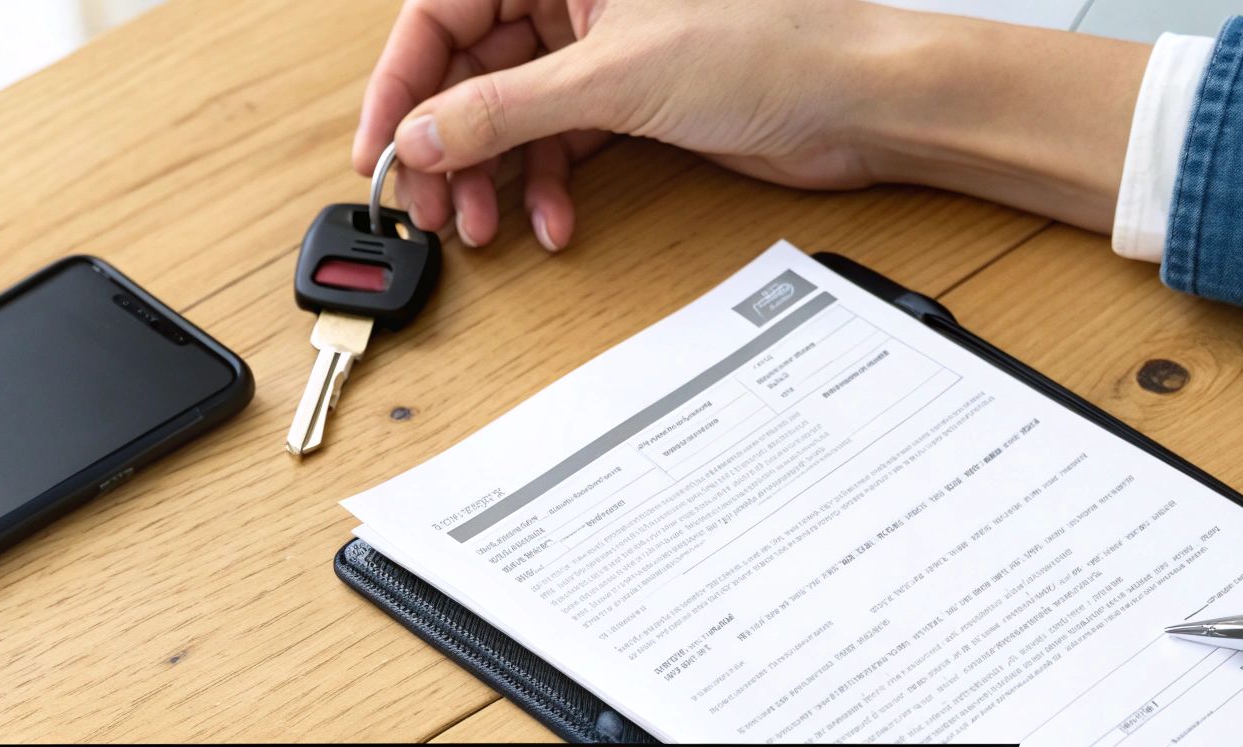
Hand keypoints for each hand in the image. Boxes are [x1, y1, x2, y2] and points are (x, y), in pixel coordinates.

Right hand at [353, 0, 1148, 249]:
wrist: (859, 101)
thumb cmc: (772, 46)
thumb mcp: (614, 77)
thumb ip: (506, 108)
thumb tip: (423, 131)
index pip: (441, 12)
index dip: (401, 85)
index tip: (382, 149)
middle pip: (471, 70)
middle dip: (450, 144)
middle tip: (436, 206)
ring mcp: (602, 49)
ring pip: (514, 114)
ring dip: (497, 176)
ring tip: (489, 229)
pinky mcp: (631, 98)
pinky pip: (562, 142)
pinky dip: (552, 184)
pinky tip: (554, 222)